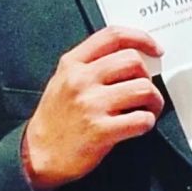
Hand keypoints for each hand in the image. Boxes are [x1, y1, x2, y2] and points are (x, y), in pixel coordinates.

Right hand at [22, 26, 164, 190]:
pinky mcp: (101, 131)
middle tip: (146, 90)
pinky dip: (148, 122)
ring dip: (154, 100)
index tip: (155, 49)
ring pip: (143, 89)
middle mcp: (81, 80)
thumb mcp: (63, 80)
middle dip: (148, 76)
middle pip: (133, 61)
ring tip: (147, 109)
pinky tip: (139, 125)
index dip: (141, 38)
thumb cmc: (55, 119)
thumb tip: (132, 57)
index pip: (113, 36)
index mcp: (72, 64)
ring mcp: (91, 105)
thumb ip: (90, 64)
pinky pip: (142, 119)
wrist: (37, 155)